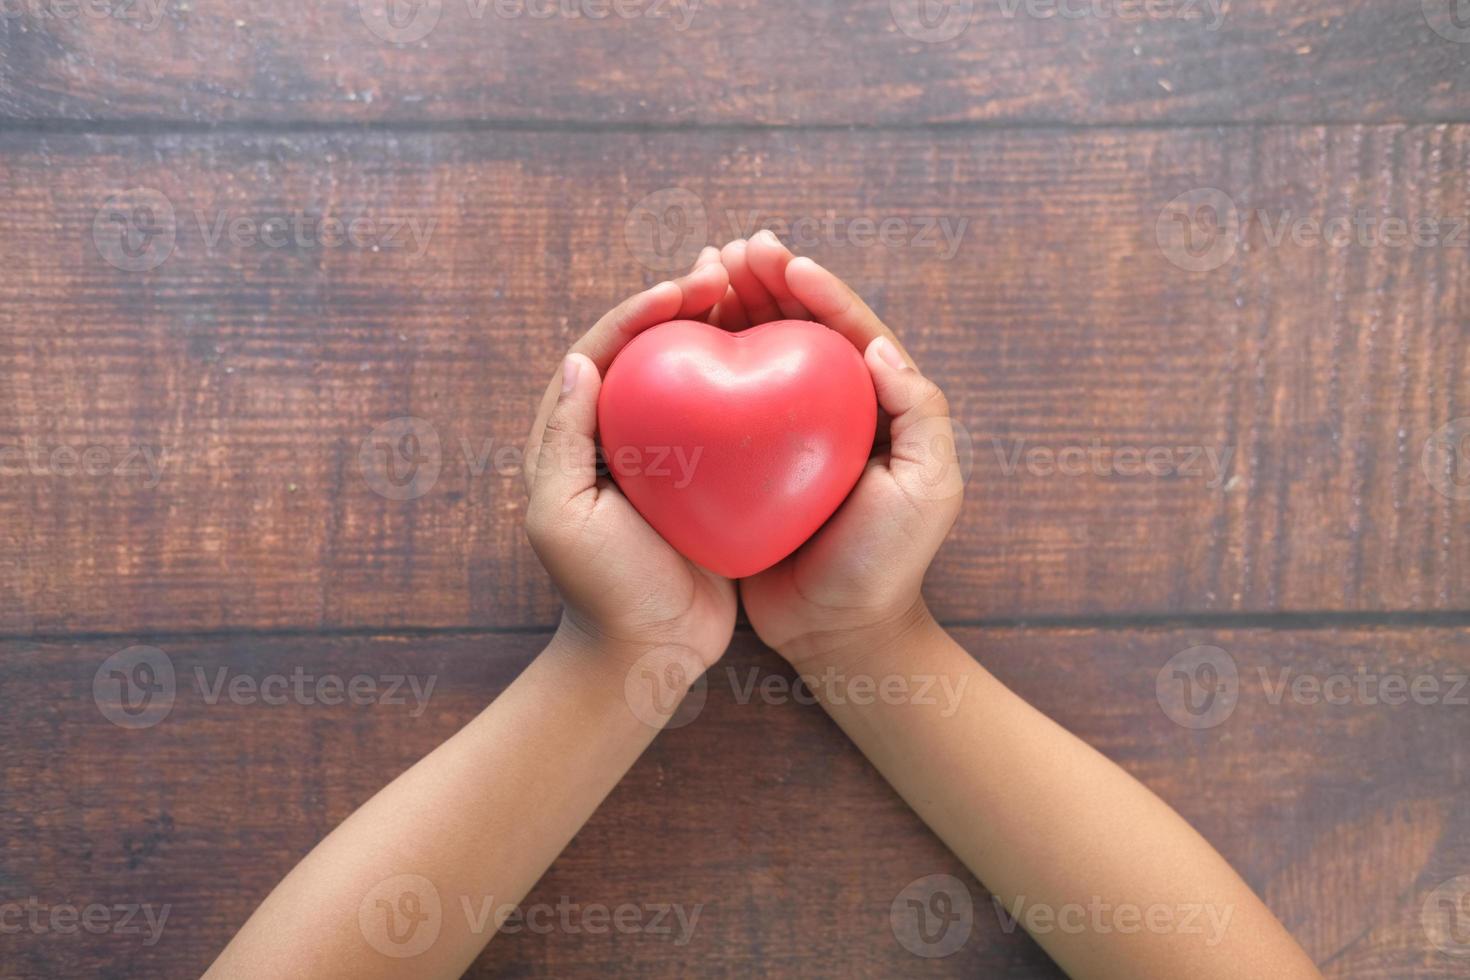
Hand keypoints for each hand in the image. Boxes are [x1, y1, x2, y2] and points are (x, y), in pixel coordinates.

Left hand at [524, 265, 738, 672]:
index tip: (682, 290)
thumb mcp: (564, 516)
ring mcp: (670, 452)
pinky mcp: (711, 477)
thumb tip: (580, 361)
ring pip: (697, 371)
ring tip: (758, 289)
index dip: (640, 310)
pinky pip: (733, 417)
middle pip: (654, 346)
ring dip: (723, 327)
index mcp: (578, 431)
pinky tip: (788, 358)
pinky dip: (755, 382)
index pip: (606, 349)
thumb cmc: (600, 588)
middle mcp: (622, 431)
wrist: (647, 650)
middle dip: (685, 301)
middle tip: (725, 269)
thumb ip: (563, 439)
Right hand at [703, 234, 963, 669]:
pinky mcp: (742, 464)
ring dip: (730, 310)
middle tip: (730, 251)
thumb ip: (918, 413)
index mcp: (874, 405)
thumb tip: (878, 345)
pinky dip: (699, 368)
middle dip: (764, 283)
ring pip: (754, 355)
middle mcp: (826, 409)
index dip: (816, 289)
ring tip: (700, 275)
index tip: (782, 261)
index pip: (846, 329)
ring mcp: (781, 435)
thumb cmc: (889, 562)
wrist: (839, 631)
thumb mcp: (928, 489)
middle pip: (795, 329)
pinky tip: (672, 344)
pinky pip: (719, 405)